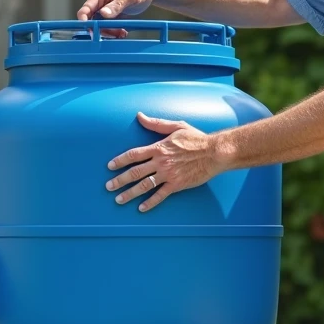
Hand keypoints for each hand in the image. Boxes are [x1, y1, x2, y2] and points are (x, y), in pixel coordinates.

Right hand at [77, 0, 155, 36]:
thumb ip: (117, 5)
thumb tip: (103, 13)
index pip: (88, 4)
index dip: (84, 15)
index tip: (86, 25)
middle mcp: (102, 0)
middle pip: (92, 17)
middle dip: (100, 27)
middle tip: (113, 34)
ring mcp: (106, 8)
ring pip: (100, 24)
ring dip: (109, 31)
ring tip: (122, 33)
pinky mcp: (111, 15)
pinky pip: (107, 26)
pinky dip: (114, 31)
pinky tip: (123, 33)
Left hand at [105, 113, 224, 211]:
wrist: (214, 152)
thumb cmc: (196, 138)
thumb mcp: (176, 126)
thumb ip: (156, 123)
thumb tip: (140, 116)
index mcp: (158, 148)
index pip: (133, 154)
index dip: (120, 161)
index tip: (110, 166)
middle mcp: (160, 162)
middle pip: (135, 172)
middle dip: (120, 180)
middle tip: (109, 187)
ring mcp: (168, 175)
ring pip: (144, 185)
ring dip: (130, 193)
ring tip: (119, 199)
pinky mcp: (177, 185)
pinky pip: (160, 195)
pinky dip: (150, 202)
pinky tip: (141, 208)